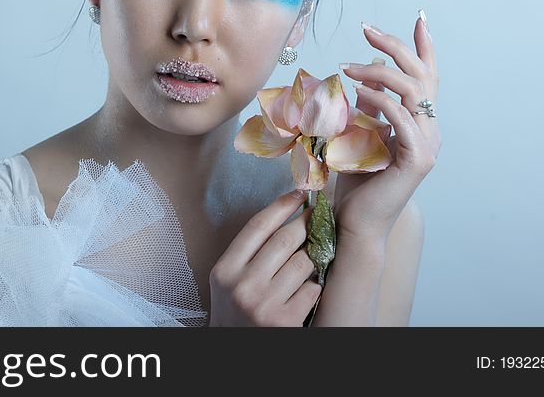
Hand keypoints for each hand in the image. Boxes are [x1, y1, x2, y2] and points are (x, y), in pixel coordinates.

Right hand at [208, 190, 321, 325]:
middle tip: (319, 214)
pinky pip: (312, 289)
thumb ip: (246, 254)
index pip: (257, 226)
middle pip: (284, 239)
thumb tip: (281, 216)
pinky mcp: (285, 322)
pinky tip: (311, 287)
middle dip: (306, 223)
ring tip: (316, 253)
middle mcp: (242, 285)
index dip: (281, 205)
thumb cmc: (235, 313)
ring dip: (314, 256)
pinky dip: (315, 285)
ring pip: (303, 263)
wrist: (236, 351)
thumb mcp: (228, 281)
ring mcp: (263, 305)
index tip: (299, 192)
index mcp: (224, 270)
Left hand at [335, 13, 440, 241]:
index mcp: (420, 123)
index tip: (419, 18)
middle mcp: (430, 130)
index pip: (427, 77)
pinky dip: (380, 99)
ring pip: (413, 91)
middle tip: (366, 28)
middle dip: (395, 46)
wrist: (356, 222)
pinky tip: (358, 91)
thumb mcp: (362, 135)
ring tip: (347, 67)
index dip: (424, 47)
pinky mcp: (417, 159)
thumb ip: (371, 110)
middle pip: (422, 75)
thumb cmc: (357, 181)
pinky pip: (402, 118)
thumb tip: (365, 80)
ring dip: (378, 71)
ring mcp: (428, 144)